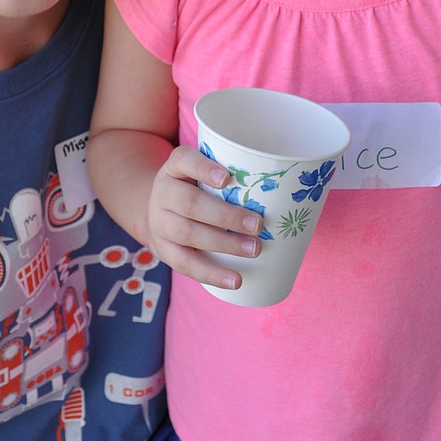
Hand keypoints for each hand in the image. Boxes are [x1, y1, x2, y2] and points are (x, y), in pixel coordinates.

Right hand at [145, 146, 262, 288]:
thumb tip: (284, 187)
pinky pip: (185, 264)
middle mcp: (163, 192)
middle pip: (189, 203)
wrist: (156, 210)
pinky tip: (235, 280)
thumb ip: (231, 174)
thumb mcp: (201, 172)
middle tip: (258, 225)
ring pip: (188, 234)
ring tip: (254, 250)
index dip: (203, 168)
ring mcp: (159, 223)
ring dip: (224, 244)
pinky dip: (212, 274)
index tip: (226, 178)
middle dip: (225, 215)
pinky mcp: (162, 249)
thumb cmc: (194, 187)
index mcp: (174, 168)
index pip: (183, 160)